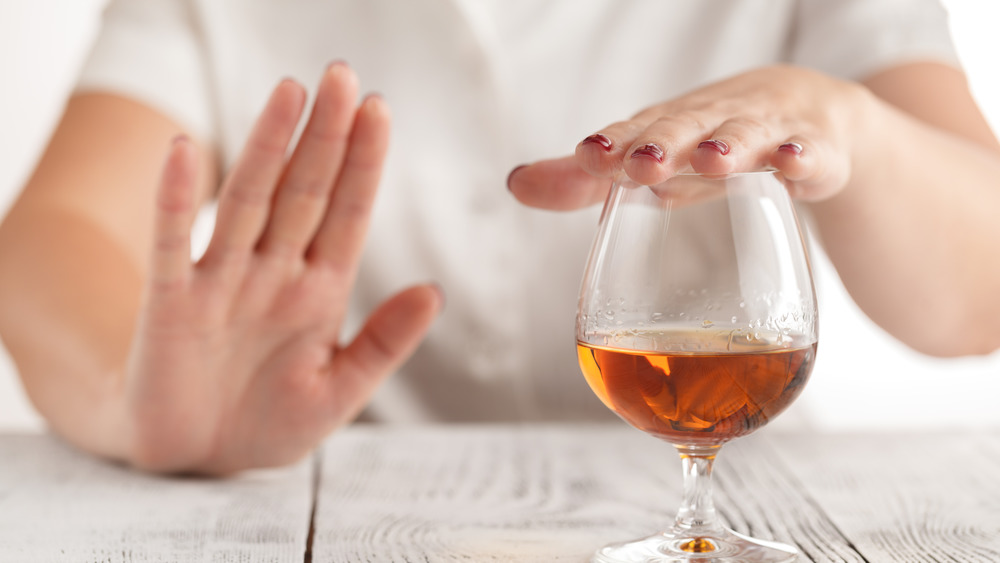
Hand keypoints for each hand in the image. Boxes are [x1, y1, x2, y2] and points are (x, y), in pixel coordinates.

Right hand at [126, 64, 441, 473]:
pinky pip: (171, 244)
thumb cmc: (270, 422)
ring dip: (267, 148)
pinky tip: (185, 150)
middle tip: (342, 75)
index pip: (347, 214)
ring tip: (289, 93)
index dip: (363, 163)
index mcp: (319, 291)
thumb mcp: (340, 392)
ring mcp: (222, 283)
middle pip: (304, 192)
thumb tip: (433, 290)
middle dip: (325, 137)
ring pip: (248, 203)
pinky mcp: (170, 304)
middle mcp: (273, 273)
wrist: (198, 457)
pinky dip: (175, 200)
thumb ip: (384, 344)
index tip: (380, 110)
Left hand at [508, 65, 869, 208]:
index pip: (635, 132)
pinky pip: (812, 155)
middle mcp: (711, 122)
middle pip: (686, 127)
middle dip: (663, 143)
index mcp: (668, 127)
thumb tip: (515, 183)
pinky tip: (794, 166)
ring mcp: (766, 131)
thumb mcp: (653, 163)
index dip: (614, 144)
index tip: (588, 155)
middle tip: (641, 163)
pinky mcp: (815, 150)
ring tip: (712, 160)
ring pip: (747, 135)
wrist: (807, 116)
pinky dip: (804, 159)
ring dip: (730, 147)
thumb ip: (587, 182)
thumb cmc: (710, 145)